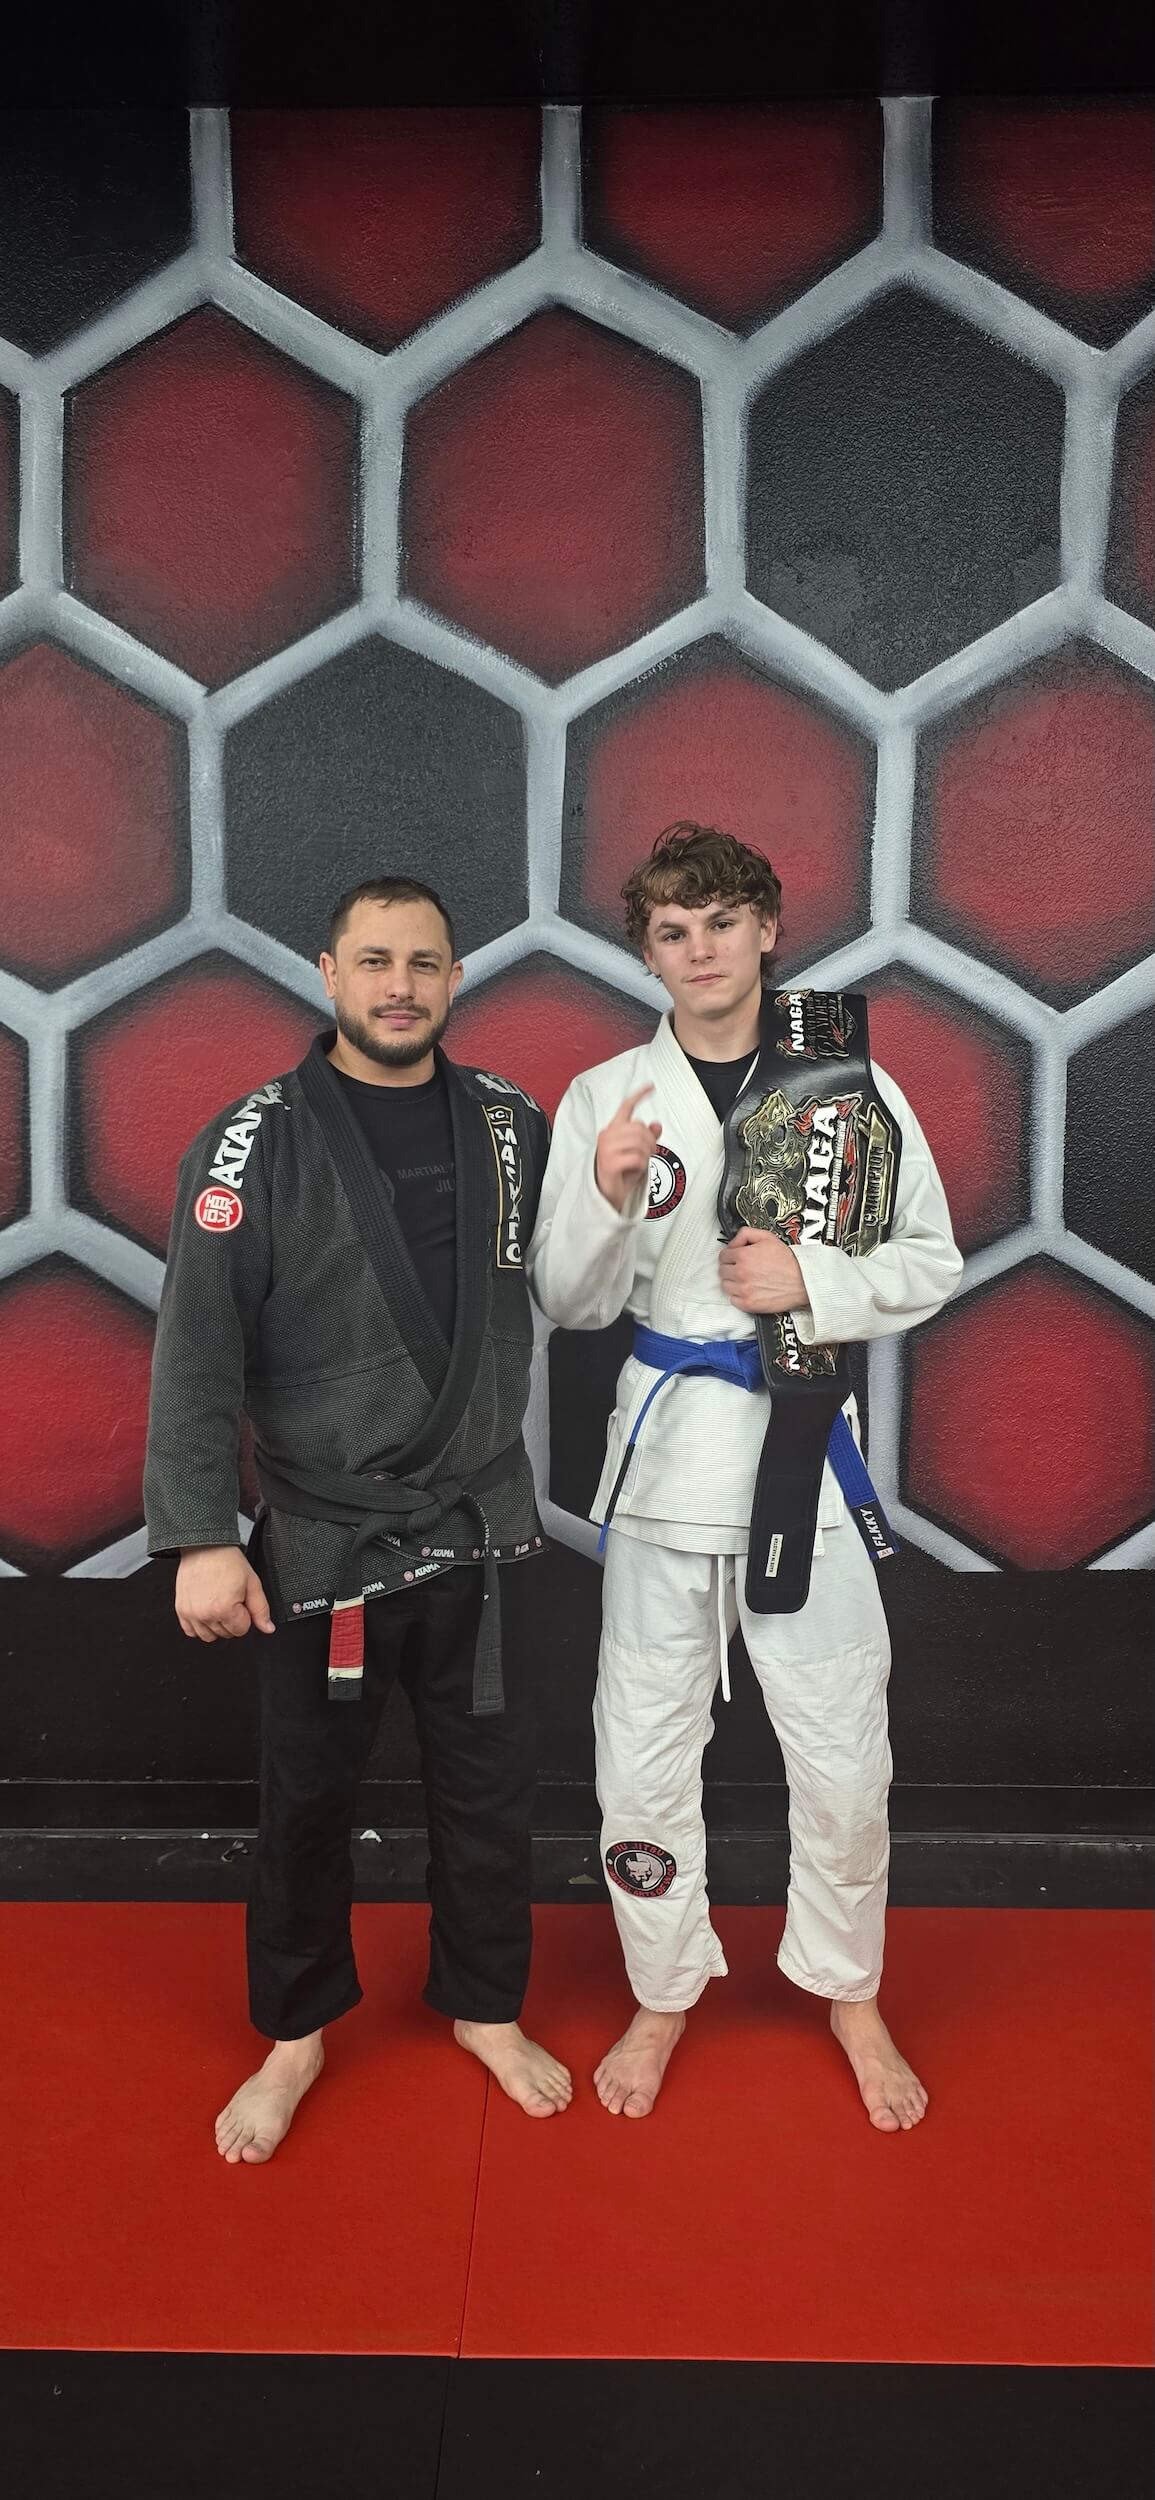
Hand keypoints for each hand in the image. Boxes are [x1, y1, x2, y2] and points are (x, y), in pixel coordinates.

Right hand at [176, 1545, 274, 1641]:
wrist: (205, 1547)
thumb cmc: (227, 1561)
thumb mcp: (252, 1583)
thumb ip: (261, 1610)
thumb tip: (267, 1628)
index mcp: (224, 1609)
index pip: (241, 1630)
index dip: (245, 1616)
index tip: (241, 1602)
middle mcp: (205, 1614)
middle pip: (226, 1634)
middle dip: (232, 1620)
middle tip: (230, 1600)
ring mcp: (191, 1613)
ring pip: (208, 1636)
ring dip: (216, 1626)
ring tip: (218, 1606)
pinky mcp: (181, 1610)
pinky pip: (190, 1631)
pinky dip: (199, 1626)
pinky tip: (206, 1612)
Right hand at [595, 1084, 662, 1212]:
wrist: (608, 1194)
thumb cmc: (622, 1172)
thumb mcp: (638, 1152)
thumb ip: (647, 1137)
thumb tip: (657, 1124)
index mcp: (613, 1129)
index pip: (626, 1107)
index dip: (639, 1095)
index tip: (650, 1086)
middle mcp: (607, 1135)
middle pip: (639, 1127)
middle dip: (650, 1141)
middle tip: (648, 1153)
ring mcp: (606, 1149)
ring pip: (639, 1142)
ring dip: (646, 1154)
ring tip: (641, 1162)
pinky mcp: (609, 1163)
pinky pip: (636, 1158)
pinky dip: (641, 1165)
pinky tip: (635, 1169)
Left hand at [718, 1227, 810, 1314]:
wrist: (803, 1281)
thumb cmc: (788, 1261)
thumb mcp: (767, 1237)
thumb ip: (746, 1234)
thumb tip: (733, 1242)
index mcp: (743, 1256)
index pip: (722, 1256)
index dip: (729, 1255)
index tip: (735, 1258)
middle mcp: (741, 1273)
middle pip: (722, 1271)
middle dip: (730, 1268)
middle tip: (741, 1268)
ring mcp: (743, 1290)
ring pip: (726, 1285)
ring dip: (733, 1282)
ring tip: (746, 1279)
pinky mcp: (748, 1304)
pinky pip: (733, 1300)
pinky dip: (738, 1296)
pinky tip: (749, 1290)